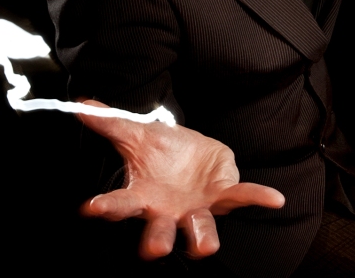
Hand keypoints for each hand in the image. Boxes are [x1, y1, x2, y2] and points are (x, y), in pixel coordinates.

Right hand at [78, 99, 284, 259]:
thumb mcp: (134, 132)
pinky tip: (274, 199)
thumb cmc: (159, 151)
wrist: (192, 152)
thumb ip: (107, 121)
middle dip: (157, 241)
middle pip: (160, 232)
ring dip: (202, 239)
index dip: (106, 207)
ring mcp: (198, 209)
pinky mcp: (224, 197)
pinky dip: (258, 198)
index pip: (120, 205)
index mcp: (143, 196)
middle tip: (152, 249)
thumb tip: (80, 103)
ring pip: (200, 230)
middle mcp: (169, 211)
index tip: (91, 209)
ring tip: (205, 246)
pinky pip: (242, 199)